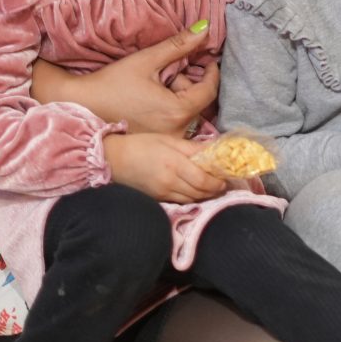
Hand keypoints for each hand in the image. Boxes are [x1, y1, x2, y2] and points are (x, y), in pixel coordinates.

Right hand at [32, 30, 213, 134]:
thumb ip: (178, 45)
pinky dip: (171, 109)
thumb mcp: (146, 60)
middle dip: (187, 82)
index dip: (212, 72)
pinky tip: (152, 100)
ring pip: (187, 112)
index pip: (209, 91)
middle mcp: (176, 132)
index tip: (208, 59)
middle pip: (197, 102)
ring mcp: (166, 142)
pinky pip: (176, 123)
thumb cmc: (111, 83)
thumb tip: (205, 29)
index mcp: (176, 112)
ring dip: (179, 95)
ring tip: (154, 85)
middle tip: (165, 71)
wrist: (81, 106)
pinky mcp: (157, 144)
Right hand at [103, 132, 229, 203]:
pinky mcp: (157, 199)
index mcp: (174, 164)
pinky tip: (196, 191)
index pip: (203, 180)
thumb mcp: (169, 140)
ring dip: (205, 196)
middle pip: (200, 192)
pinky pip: (180, 201)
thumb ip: (193, 147)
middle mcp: (169, 182)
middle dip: (215, 190)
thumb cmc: (143, 144)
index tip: (226, 178)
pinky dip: (191, 198)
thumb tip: (215, 149)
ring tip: (213, 188)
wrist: (114, 159)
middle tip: (224, 183)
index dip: (217, 182)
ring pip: (192, 200)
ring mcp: (162, 193)